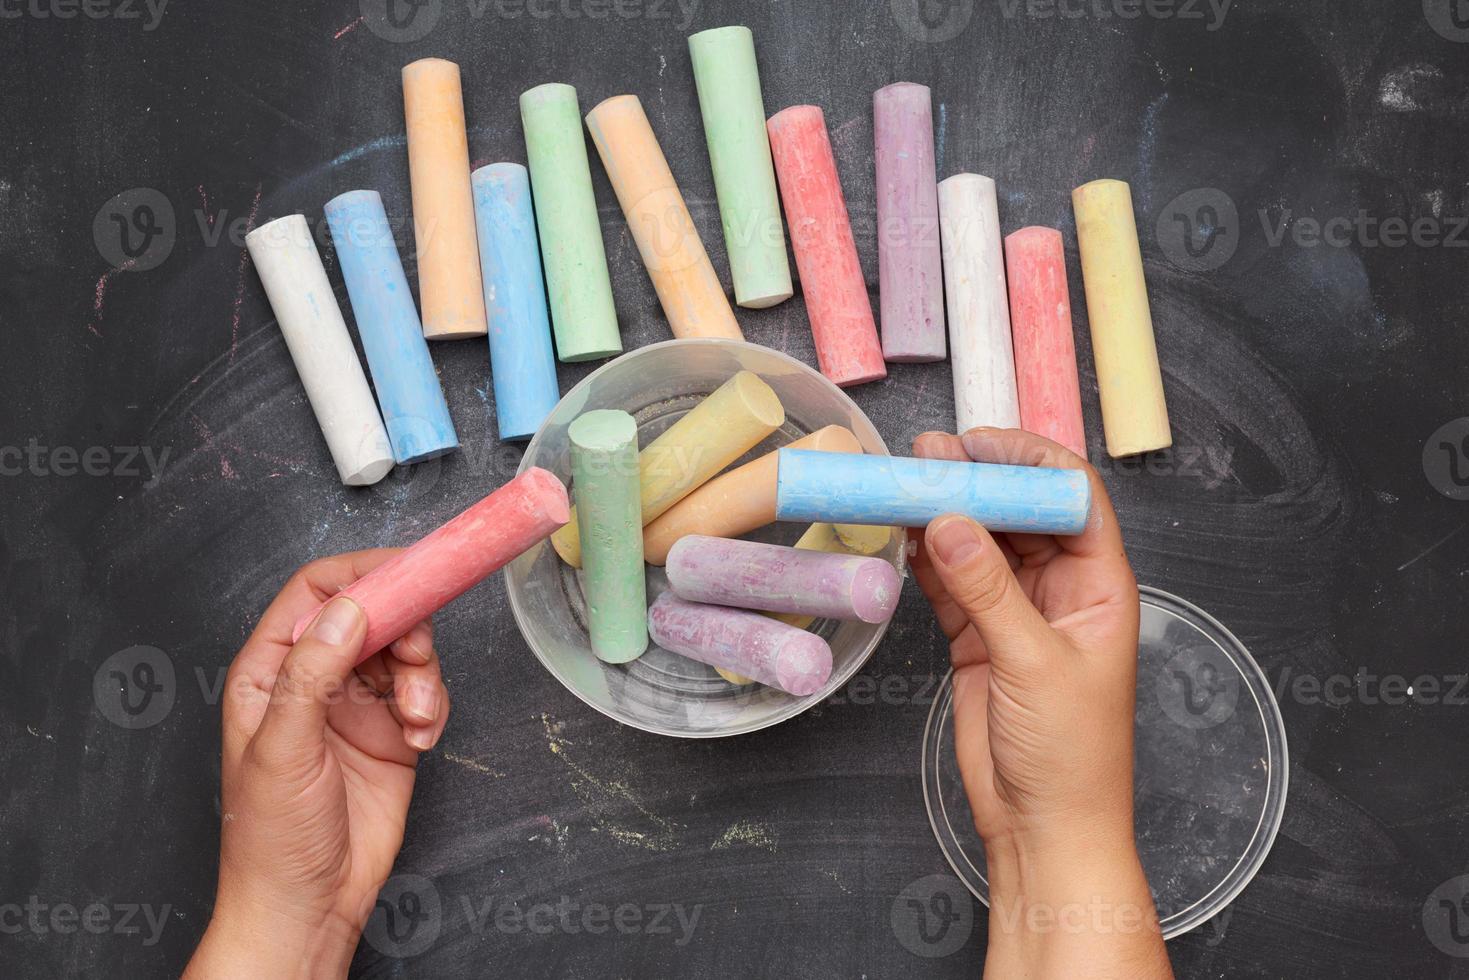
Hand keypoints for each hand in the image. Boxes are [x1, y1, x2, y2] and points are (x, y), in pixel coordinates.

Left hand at [184, 551, 449, 979]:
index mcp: (271, 670)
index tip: (407, 570)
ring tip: (418, 715)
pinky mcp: (392, 731)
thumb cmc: (270, 838)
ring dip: (423, 675)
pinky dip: (434, 709)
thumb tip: (348, 610)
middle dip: (405, 627)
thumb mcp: (283, 748)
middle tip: (417, 654)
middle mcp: (315, 677)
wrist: (309, 904)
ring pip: (406, 650)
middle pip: (373, 613)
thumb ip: (312, 673)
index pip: (317, 592)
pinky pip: (426, 692)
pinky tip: (421, 740)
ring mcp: (356, 703)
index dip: (362, 573)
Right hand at [910, 428, 1170, 979]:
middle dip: (975, 480)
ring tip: (902, 483)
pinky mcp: (978, 637)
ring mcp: (1016, 612)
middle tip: (926, 457)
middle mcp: (1060, 590)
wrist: (1043, 827)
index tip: (978, 443)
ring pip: (978, 542)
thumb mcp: (1034, 662)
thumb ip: (987, 588)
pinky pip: (950, 580)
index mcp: (1100, 586)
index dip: (1028, 463)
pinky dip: (925, 557)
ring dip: (944, 514)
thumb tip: (947, 521)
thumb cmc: (1072, 756)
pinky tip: (901, 533)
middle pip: (1018, 513)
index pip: (1071, 498)